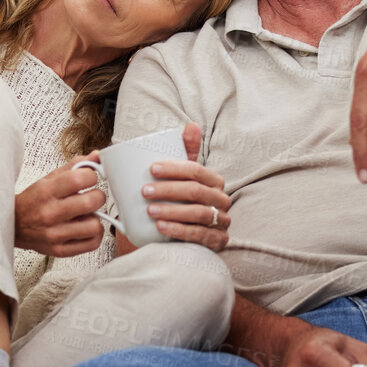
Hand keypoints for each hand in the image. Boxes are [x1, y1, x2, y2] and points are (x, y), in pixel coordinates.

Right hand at [14, 154, 107, 256]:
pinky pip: (92, 243)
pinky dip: (94, 235)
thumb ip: (75, 166)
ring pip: (95, 226)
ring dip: (95, 218)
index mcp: (46, 191)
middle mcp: (50, 213)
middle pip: (91, 202)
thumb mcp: (50, 178)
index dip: (92, 176)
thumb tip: (98, 156)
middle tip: (92, 197)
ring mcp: (55, 234)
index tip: (90, 179)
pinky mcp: (60, 250)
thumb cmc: (34, 200)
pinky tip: (85, 228)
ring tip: (87, 215)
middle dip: (98, 196)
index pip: (81, 178)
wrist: (12, 225)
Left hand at [139, 122, 232, 251]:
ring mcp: (221, 222)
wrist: (186, 239)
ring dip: (172, 211)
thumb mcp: (183, 179)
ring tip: (150, 210)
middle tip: (145, 191)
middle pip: (196, 192)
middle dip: (169, 190)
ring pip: (198, 213)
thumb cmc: (184, 203)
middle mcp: (221, 200)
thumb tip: (192, 125)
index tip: (151, 169)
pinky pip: (199, 235)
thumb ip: (185, 153)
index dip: (174, 168)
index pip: (196, 171)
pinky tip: (161, 227)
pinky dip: (179, 230)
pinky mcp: (217, 241)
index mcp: (214, 181)